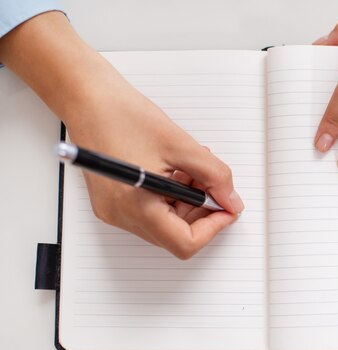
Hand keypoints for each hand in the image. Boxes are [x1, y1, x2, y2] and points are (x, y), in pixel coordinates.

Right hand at [70, 87, 243, 259]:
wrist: (87, 99)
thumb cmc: (124, 115)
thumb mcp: (183, 146)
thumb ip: (214, 176)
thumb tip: (231, 200)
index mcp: (136, 206)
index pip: (185, 243)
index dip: (213, 226)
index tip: (227, 207)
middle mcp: (121, 216)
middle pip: (175, 236)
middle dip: (202, 212)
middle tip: (212, 184)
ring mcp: (114, 212)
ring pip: (165, 225)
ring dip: (188, 204)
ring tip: (192, 171)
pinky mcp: (113, 203)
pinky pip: (151, 213)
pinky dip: (171, 198)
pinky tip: (176, 172)